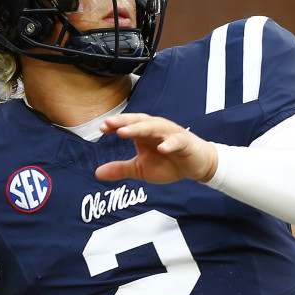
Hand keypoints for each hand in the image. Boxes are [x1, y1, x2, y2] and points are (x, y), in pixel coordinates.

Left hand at [95, 113, 217, 184]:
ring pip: (154, 127)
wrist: (197, 166)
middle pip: (138, 122)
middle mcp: (156, 129)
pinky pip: (177, 141)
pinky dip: (169, 144)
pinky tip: (161, 148)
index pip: (127, 125)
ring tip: (125, 132)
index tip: (101, 128)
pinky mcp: (185, 142)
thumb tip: (97, 173)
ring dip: (140, 129)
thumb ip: (120, 169)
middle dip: (123, 122)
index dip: (115, 125)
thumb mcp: (141, 169)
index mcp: (144, 133)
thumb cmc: (168, 163)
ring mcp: (171, 134)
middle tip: (109, 124)